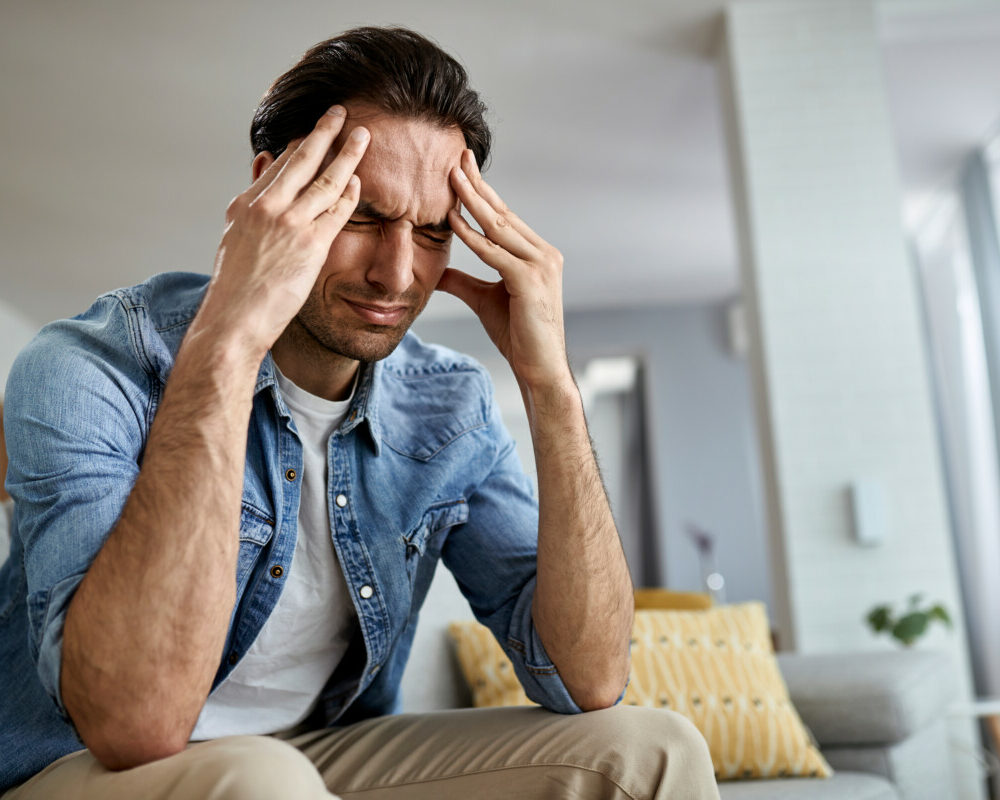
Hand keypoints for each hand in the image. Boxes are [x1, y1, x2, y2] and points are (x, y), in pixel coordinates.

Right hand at [197, 106, 368, 357]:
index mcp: (246, 204)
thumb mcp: (235, 237)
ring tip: (363, 136)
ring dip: (347, 154)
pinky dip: (350, 193)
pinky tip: (360, 180)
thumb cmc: (236, 287)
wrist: (234, 319)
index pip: (279, 165)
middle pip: (302, 160)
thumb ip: (253, 201)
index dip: (301, 146)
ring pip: (325, 179)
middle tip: (341, 113)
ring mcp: (289, 224)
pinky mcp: (310, 245)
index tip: (316, 131)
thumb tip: (265, 163)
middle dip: (324, 132)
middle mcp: (266, 207)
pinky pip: (337, 211)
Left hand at [439, 150, 571, 390]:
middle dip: (478, 185)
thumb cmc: (518, 335)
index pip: (505, 217)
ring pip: (499, 226)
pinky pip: (493, 253)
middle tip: (457, 157)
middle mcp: (544, 254)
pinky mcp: (529, 280)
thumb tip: (438, 272)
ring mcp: (540, 265)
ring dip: (472, 200)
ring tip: (451, 176)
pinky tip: (452, 220)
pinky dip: (472, 236)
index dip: (482, 193)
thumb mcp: (484, 300)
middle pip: (503, 213)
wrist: (539, 368)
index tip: (462, 169)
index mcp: (537, 254)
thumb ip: (463, 282)